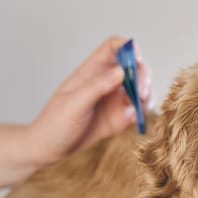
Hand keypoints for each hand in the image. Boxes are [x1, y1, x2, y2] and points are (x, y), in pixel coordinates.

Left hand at [27, 36, 152, 165]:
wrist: (49, 150)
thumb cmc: (54, 124)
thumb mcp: (73, 104)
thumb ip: (96, 87)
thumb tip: (120, 71)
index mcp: (92, 71)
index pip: (114, 48)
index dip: (128, 48)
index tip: (136, 59)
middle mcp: (107, 82)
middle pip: (133, 67)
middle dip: (142, 75)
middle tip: (140, 92)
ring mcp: (115, 100)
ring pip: (141, 88)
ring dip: (147, 94)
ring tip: (142, 106)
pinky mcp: (120, 118)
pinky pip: (140, 109)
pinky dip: (145, 111)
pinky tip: (137, 118)